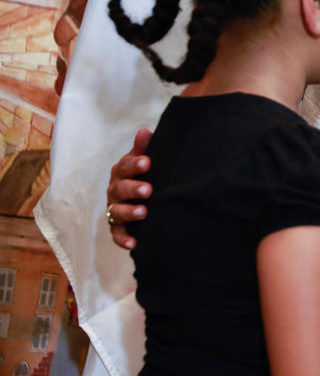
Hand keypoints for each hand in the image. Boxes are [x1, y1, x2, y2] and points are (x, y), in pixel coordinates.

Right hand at [105, 128, 153, 249]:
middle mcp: (115, 189)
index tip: (147, 162)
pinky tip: (134, 244)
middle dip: (133, 189)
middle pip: (120, 189)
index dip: (135, 164)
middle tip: (148, 189)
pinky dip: (123, 239)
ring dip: (129, 212)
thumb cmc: (143, 175)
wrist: (140, 197)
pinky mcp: (118, 227)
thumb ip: (143, 148)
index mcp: (122, 172)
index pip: (125, 166)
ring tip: (143, 213)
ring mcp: (114, 208)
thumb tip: (145, 131)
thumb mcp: (143, 160)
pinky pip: (117, 234)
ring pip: (116, 211)